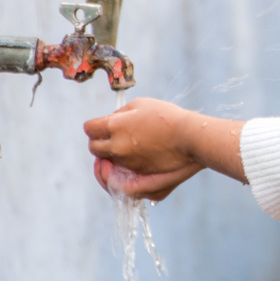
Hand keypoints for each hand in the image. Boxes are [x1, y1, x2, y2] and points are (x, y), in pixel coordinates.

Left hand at [84, 99, 246, 200]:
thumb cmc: (167, 117)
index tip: (99, 126)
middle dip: (98, 144)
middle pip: (94, 149)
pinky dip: (123, 169)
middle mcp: (117, 147)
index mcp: (115, 126)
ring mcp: (127, 164)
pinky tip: (133, 161)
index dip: (93, 126)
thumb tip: (110, 120)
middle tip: (108, 139)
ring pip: (107, 165)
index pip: (89, 129)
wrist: (189, 138)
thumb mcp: (141, 105)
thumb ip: (121, 113)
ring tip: (121, 150)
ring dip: (110, 159)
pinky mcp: (139, 175)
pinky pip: (122, 175)